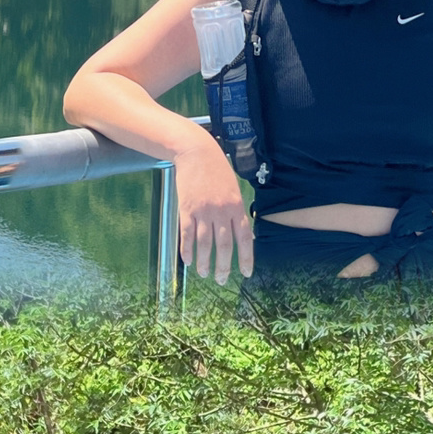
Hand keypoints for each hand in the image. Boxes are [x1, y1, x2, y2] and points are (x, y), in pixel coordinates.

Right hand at [174, 132, 253, 284]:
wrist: (196, 152)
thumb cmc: (217, 170)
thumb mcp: (234, 189)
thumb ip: (237, 212)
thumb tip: (243, 235)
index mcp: (236, 207)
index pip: (244, 238)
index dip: (246, 258)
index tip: (245, 273)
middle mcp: (222, 212)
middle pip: (224, 246)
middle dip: (223, 267)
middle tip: (221, 280)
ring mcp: (203, 211)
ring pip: (204, 244)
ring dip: (204, 262)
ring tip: (204, 274)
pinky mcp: (186, 210)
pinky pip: (187, 235)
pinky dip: (187, 250)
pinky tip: (188, 261)